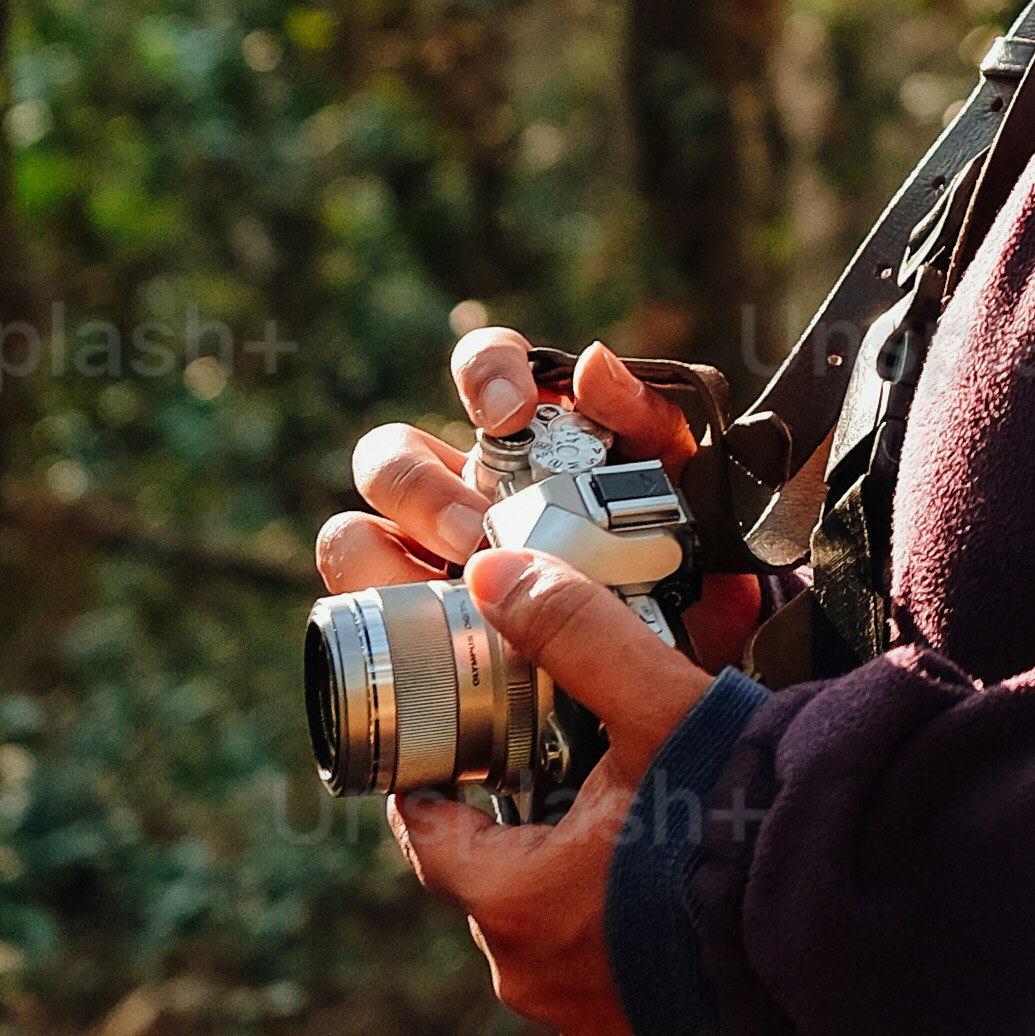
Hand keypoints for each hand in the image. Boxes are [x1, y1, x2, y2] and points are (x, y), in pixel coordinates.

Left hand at [314, 324, 766, 1035]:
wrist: (843, 923)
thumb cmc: (742, 821)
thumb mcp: (658, 706)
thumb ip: (575, 634)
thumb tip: (492, 570)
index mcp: (513, 901)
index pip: (430, 837)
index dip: (434, 787)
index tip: (447, 752)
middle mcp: (535, 977)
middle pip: (495, 885)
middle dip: (518, 831)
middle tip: (553, 771)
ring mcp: (592, 1021)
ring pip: (552, 934)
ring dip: (574, 888)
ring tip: (624, 827)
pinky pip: (609, 978)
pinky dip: (624, 935)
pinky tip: (669, 892)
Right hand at [314, 326, 773, 669]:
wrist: (684, 671)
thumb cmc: (676, 566)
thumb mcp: (683, 493)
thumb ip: (647, 421)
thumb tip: (590, 364)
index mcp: (524, 444)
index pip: (482, 370)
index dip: (483, 370)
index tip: (509, 413)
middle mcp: (461, 495)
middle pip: (388, 457)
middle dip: (420, 488)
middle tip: (476, 531)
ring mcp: (426, 567)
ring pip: (350, 538)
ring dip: (385, 557)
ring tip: (454, 594)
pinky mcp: (411, 635)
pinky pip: (362, 619)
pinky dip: (385, 622)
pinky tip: (438, 641)